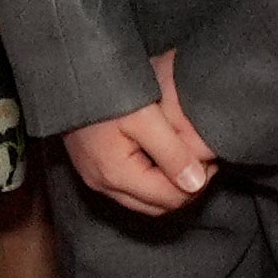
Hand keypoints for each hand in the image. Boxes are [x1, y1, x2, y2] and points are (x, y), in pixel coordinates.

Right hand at [62, 49, 226, 218]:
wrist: (66, 73)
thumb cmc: (105, 90)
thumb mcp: (145, 117)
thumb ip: (172, 152)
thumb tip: (196, 183)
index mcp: (117, 174)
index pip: (169, 199)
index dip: (196, 183)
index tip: (211, 160)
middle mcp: (103, 184)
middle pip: (156, 205)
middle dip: (184, 188)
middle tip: (203, 160)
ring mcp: (94, 177)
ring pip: (143, 198)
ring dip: (167, 184)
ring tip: (185, 156)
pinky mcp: (91, 166)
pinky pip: (129, 186)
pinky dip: (150, 177)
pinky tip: (161, 154)